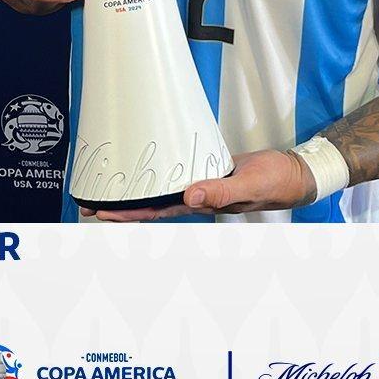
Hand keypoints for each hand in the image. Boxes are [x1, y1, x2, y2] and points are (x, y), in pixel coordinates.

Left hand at [80, 149, 317, 220]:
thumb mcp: (246, 186)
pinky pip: (177, 170)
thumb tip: (190, 196)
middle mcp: (194, 196)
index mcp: (199, 203)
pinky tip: (148, 164)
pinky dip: (160, 169)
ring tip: (110, 185)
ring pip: (161, 188)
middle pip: (150, 203)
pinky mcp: (205, 168)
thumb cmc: (271, 183)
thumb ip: (220, 191)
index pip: (155, 211)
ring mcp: (199, 183)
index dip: (127, 214)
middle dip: (121, 205)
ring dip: (137, 188)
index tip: (101, 214)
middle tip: (89, 203)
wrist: (289, 173)